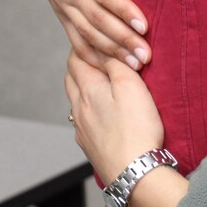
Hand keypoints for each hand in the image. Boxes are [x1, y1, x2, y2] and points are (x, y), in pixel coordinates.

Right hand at [12, 0, 149, 68]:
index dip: (122, 9)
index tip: (144, 24)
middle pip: (98, 19)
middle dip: (123, 39)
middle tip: (146, 56)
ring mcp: (62, 1)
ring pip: (88, 32)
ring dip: (112, 51)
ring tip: (136, 66)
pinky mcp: (60, 8)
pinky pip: (74, 36)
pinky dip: (90, 54)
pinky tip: (108, 69)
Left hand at [65, 53, 163, 182]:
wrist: (132, 171)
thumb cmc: (135, 127)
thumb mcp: (130, 85)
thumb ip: (115, 63)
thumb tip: (103, 45)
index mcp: (88, 89)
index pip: (76, 58)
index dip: (84, 44)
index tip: (94, 35)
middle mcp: (79, 107)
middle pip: (72, 78)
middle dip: (81, 63)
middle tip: (96, 54)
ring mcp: (82, 127)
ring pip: (76, 99)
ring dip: (84, 86)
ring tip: (99, 80)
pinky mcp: (90, 144)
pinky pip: (82, 119)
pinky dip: (89, 107)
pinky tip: (101, 111)